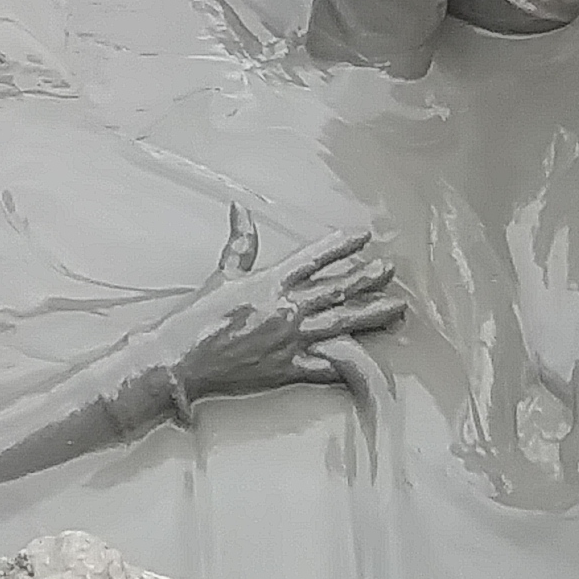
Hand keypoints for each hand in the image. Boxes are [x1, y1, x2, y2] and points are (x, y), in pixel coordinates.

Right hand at [164, 215, 407, 399]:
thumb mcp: (222, 274)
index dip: (340, 245)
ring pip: (342, 324)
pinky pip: (327, 366)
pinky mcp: (290, 368)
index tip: (362, 236)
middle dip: (366, 278)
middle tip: (389, 269)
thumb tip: (241, 209)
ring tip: (395, 307)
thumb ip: (240, 243)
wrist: (183, 358)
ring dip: (371, 314)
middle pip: (337, 291)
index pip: (313, 258)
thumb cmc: (199, 316)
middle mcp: (287, 309)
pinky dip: (349, 364)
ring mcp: (292, 340)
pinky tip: (372, 358)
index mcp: (270, 282)